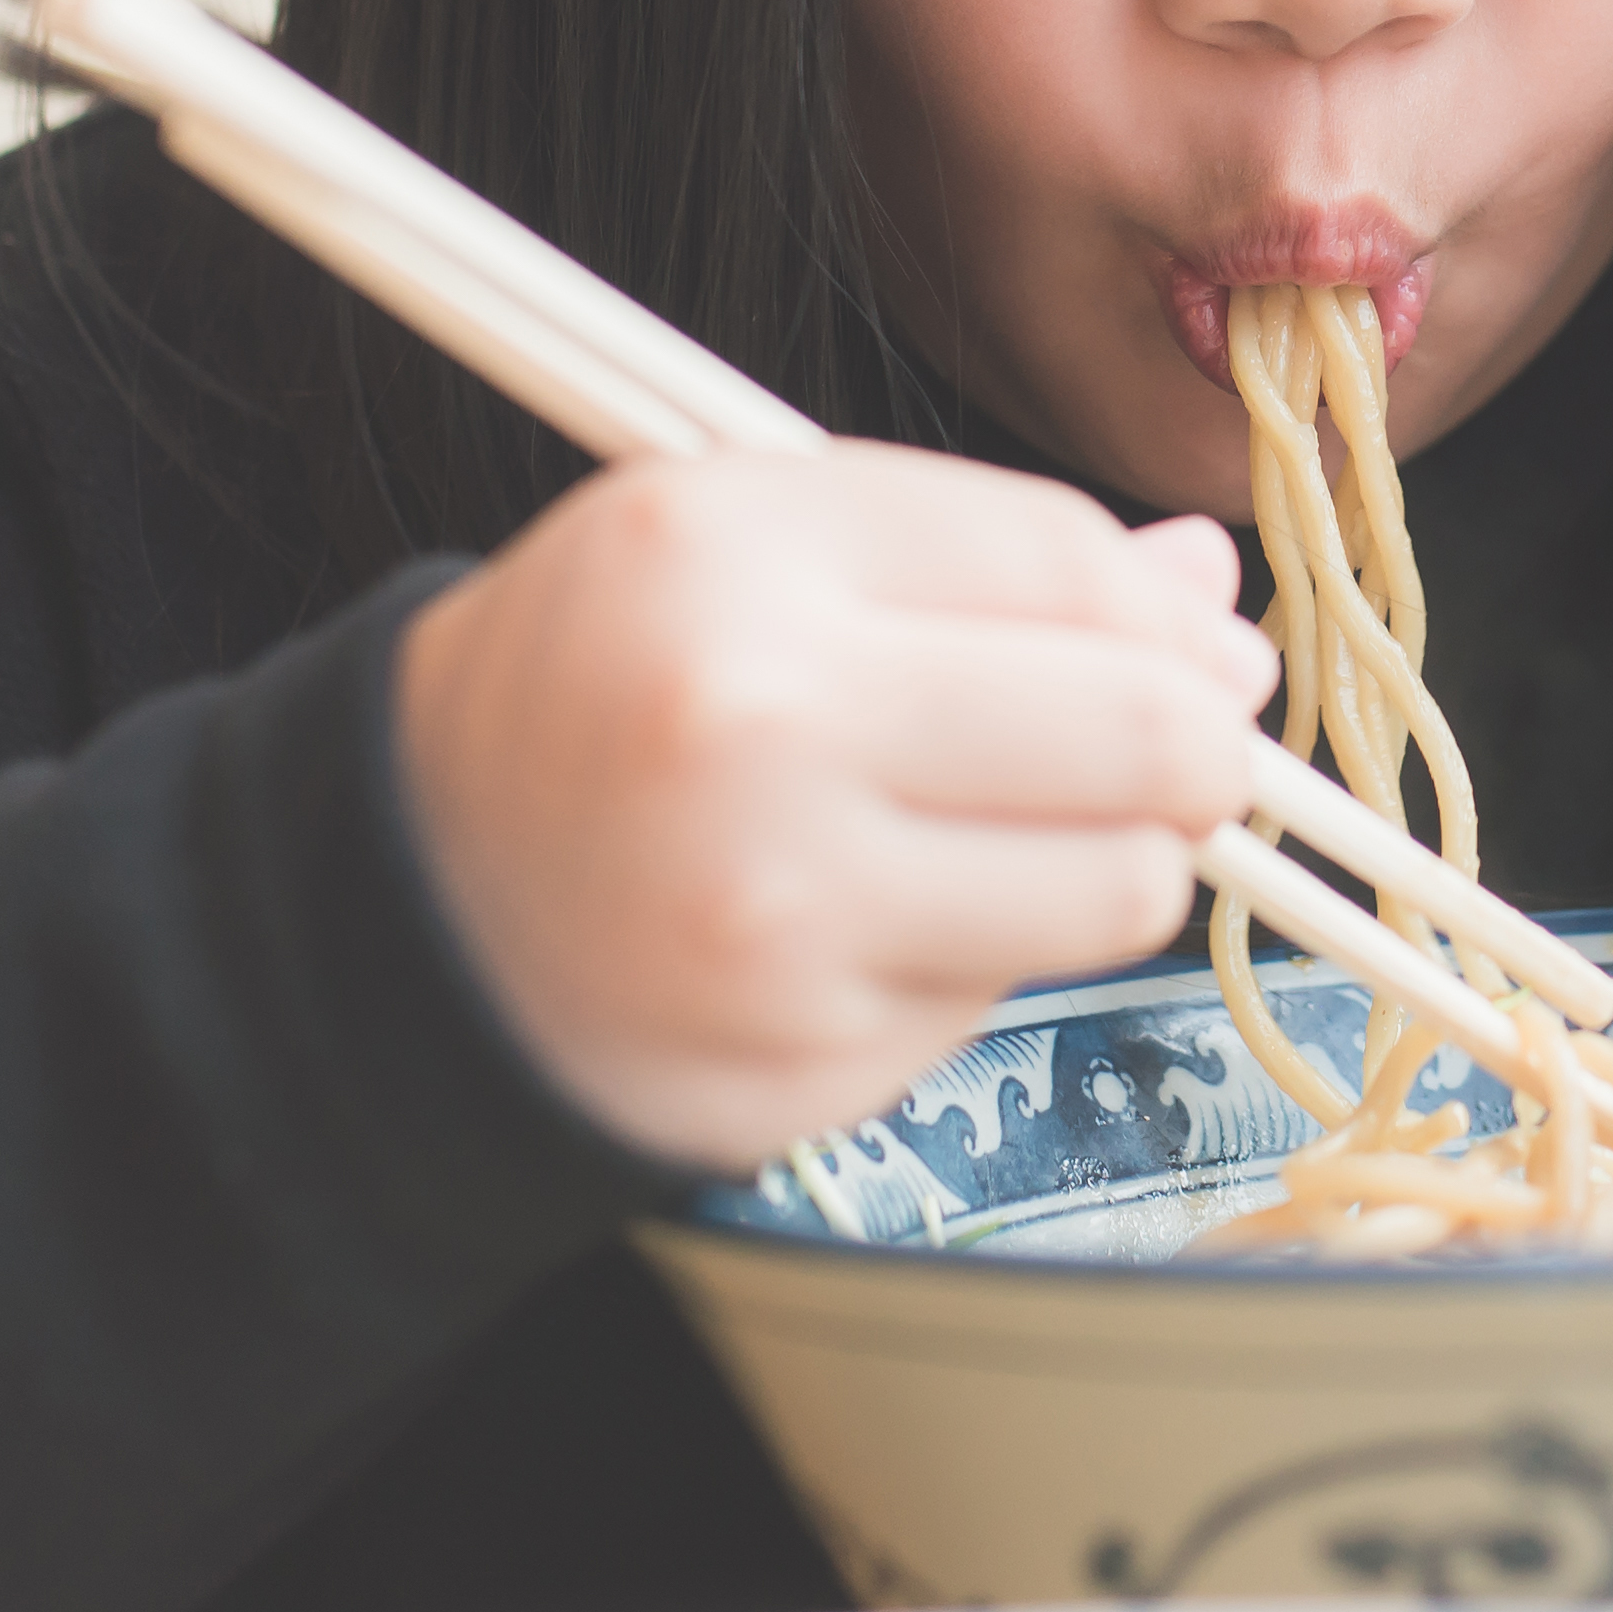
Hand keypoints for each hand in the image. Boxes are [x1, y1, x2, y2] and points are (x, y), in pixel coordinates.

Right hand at [392, 445, 1281, 1171]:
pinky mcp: (804, 1060)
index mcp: (731, 554)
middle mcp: (755, 728)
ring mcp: (782, 916)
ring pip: (1115, 888)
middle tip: (1192, 747)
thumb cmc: (595, 700)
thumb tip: (1206, 585)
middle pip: (1139, 732)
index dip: (1169, 609)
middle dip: (1204, 742)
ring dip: (1116, 859)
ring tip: (1018, 831)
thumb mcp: (743, 551)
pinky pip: (1000, 998)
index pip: (1063, 562)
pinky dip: (983, 956)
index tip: (1195, 637)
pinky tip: (884, 921)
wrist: (405, 907)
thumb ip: (977, 553)